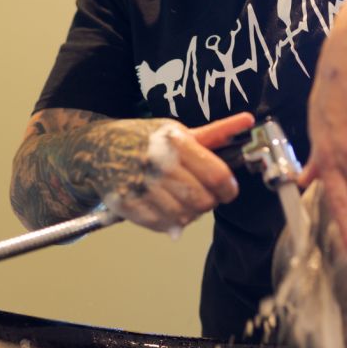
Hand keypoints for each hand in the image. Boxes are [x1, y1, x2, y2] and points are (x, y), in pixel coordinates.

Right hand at [99, 112, 253, 232]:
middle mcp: (159, 164)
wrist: (98, 148)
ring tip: (180, 199)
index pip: (217, 176)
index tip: (227, 190)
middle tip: (202, 195)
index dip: (229, 189)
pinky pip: (164, 225)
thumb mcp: (176, 130)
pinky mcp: (130, 206)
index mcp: (175, 142)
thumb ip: (214, 133)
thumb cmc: (141, 138)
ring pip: (186, 216)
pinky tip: (165, 206)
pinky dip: (170, 221)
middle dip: (208, 201)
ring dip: (189, 213)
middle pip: (204, 201)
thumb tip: (248, 122)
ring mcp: (143, 187)